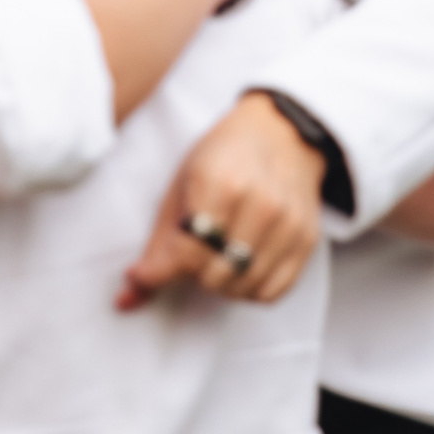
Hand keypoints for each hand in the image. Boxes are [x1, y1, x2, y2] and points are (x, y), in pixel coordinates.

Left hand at [119, 92, 323, 310]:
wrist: (280, 133)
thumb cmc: (222, 158)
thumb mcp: (180, 187)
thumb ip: (156, 248)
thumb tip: (126, 300)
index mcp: (221, 182)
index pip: (187, 254)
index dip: (161, 271)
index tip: (147, 272)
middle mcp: (260, 203)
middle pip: (213, 277)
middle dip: (194, 273)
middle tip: (193, 250)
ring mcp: (288, 223)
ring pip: (243, 289)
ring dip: (222, 283)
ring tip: (218, 256)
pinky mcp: (307, 239)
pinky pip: (272, 292)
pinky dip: (251, 289)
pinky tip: (243, 265)